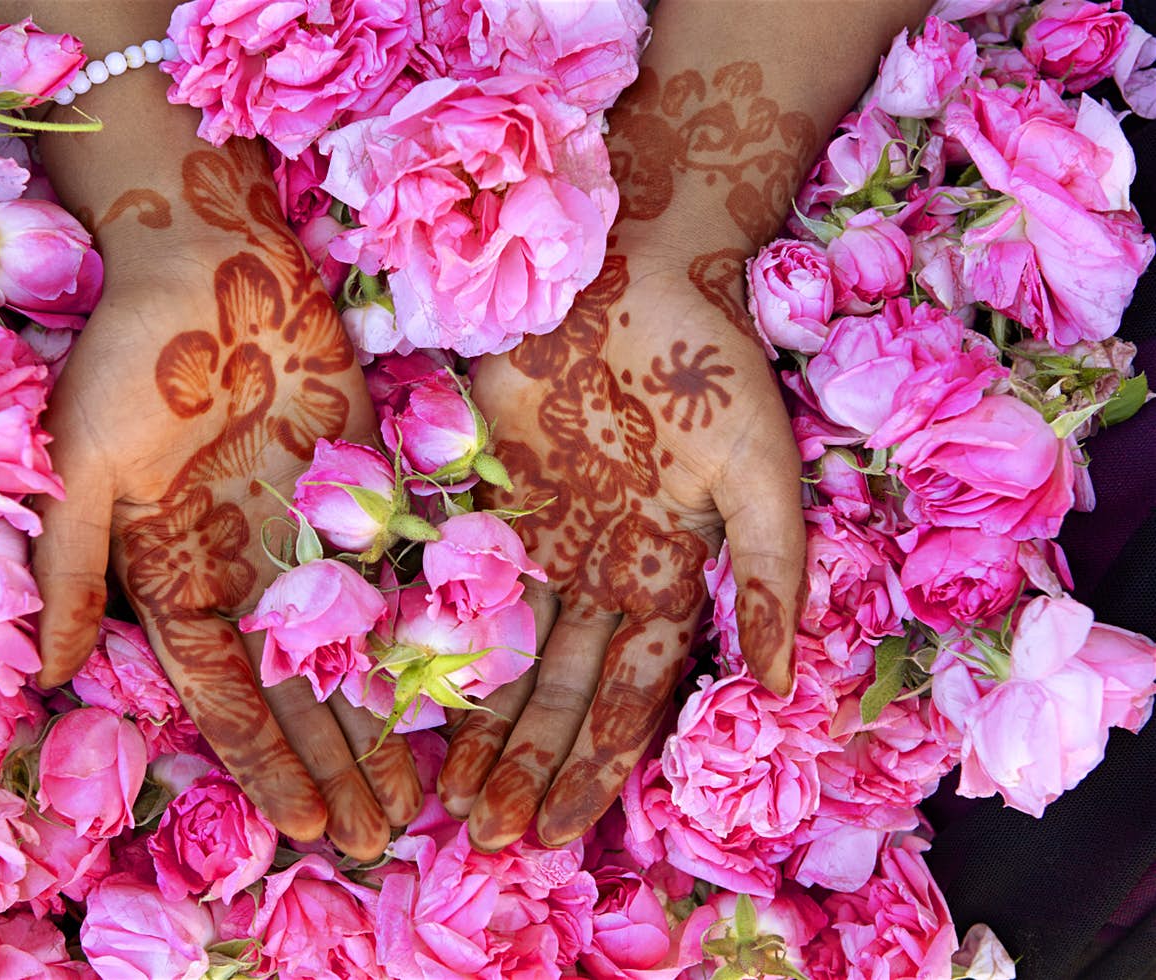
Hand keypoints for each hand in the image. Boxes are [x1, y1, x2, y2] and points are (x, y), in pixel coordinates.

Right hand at [31, 141, 420, 858]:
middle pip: (292, 692)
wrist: (210, 258)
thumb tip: (46, 674)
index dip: (259, 761)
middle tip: (371, 840)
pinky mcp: (354, 495)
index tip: (300, 824)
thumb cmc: (132, 354)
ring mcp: (301, 537)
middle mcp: (241, 570)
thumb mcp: (82, 463)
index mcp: (172, 573)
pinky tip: (444, 698)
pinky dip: (412, 641)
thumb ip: (71, 567)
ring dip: (373, 727)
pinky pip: (389, 582)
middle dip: (328, 766)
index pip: (223, 691)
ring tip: (411, 799)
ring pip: (345, 653)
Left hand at [436, 233, 804, 851]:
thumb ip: (770, 574)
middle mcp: (595, 567)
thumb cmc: (709, 363)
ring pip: (502, 646)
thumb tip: (778, 683)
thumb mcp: (759, 472)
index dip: (594, 764)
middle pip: (556, 687)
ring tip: (444, 797)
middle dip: (526, 764)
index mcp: (662, 572)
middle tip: (486, 840)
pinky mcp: (481, 488)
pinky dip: (426, 632)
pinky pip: (449, 575)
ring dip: (478, 722)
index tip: (556, 833)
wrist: (636, 262)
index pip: (627, 691)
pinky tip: (398, 692)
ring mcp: (536, 531)